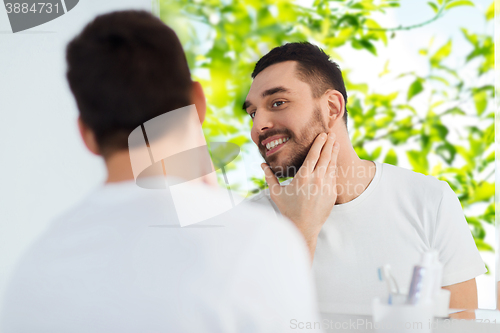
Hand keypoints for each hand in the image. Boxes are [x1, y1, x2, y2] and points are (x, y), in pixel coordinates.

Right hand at [261, 131, 339, 259]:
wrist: (303, 227)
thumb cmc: (288, 209)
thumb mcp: (276, 193)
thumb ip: (269, 177)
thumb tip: (262, 164)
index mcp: (302, 177)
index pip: (313, 155)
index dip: (319, 143)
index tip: (322, 134)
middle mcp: (316, 180)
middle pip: (325, 157)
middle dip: (329, 144)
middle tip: (332, 133)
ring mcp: (326, 187)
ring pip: (332, 166)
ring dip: (334, 153)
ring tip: (336, 144)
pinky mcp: (332, 194)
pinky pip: (334, 177)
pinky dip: (334, 167)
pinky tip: (334, 162)